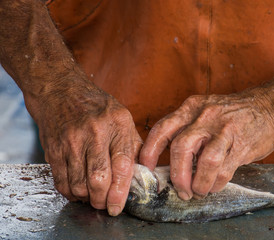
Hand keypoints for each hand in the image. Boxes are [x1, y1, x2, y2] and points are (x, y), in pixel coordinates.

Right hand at [32, 80, 141, 215]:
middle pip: (99, 179)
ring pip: (79, 184)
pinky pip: (61, 181)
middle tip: (104, 204)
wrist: (60, 90)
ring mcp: (71, 141)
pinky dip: (70, 192)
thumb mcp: (122, 117)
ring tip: (92, 196)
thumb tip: (143, 172)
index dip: (121, 191)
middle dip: (102, 199)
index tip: (119, 206)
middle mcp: (94, 133)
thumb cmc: (96, 106)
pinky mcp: (53, 148)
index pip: (123, 164)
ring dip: (86, 198)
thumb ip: (134, 144)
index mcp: (117, 124)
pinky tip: (77, 189)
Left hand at [140, 89, 273, 199]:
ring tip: (198, 191)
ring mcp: (225, 129)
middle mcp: (205, 116)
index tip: (147, 169)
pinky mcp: (241, 144)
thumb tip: (169, 160)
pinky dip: (215, 184)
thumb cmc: (233, 115)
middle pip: (181, 147)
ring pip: (204, 161)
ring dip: (198, 183)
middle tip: (180, 189)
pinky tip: (214, 185)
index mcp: (191, 107)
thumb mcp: (205, 110)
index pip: (162, 128)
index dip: (150, 151)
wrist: (271, 108)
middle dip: (177, 175)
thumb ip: (187, 128)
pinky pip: (223, 170)